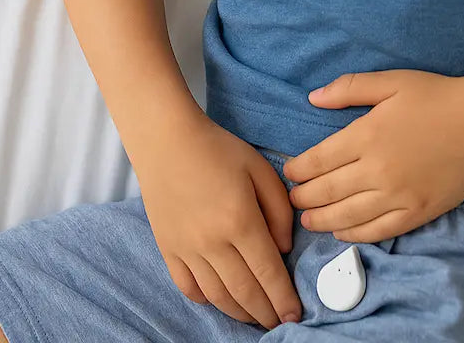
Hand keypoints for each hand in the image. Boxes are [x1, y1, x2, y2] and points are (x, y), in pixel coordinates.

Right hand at [133, 109, 302, 330]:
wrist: (167, 141)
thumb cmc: (218, 149)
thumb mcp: (260, 168)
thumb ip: (279, 209)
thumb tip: (284, 248)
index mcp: (241, 220)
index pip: (268, 272)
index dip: (284, 298)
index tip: (296, 314)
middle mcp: (213, 242)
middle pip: (245, 292)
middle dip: (266, 313)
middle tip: (280, 322)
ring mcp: (187, 249)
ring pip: (218, 296)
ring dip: (240, 313)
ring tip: (256, 317)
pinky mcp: (168, 249)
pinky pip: (188, 287)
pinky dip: (207, 300)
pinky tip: (220, 300)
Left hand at [283, 69, 463, 243]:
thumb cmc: (436, 96)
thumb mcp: (391, 82)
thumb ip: (349, 88)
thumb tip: (313, 98)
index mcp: (367, 135)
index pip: (319, 160)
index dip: (298, 169)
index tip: (289, 172)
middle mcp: (378, 170)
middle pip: (328, 191)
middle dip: (304, 197)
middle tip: (292, 199)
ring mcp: (398, 196)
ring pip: (347, 216)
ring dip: (321, 219)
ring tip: (307, 220)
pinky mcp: (418, 212)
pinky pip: (378, 231)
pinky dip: (354, 234)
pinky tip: (341, 232)